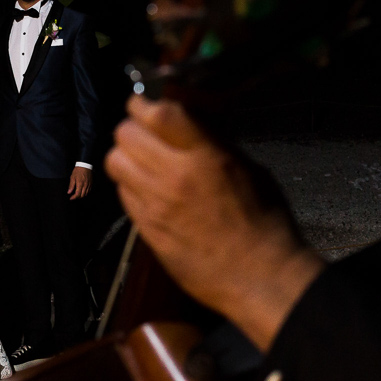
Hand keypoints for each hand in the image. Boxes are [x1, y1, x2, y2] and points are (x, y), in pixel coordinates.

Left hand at [68, 166, 91, 199]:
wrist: (85, 165)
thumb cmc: (78, 170)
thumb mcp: (72, 177)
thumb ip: (71, 185)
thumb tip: (69, 192)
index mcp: (80, 184)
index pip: (77, 194)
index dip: (74, 198)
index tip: (71, 198)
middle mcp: (85, 185)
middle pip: (82, 195)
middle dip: (77, 197)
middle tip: (73, 196)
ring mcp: (89, 185)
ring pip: (86, 194)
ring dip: (81, 196)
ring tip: (77, 195)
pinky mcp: (91, 183)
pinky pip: (89, 191)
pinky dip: (85, 193)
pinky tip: (82, 191)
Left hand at [104, 96, 324, 349]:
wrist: (260, 278)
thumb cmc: (266, 225)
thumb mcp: (250, 170)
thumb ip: (215, 143)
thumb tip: (191, 121)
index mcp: (206, 158)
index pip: (159, 114)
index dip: (145, 103)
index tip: (145, 103)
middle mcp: (174, 178)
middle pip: (125, 134)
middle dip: (132, 127)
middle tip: (144, 132)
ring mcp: (156, 205)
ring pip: (115, 162)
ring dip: (126, 156)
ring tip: (142, 161)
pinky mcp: (146, 230)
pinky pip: (122, 195)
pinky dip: (129, 186)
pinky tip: (148, 190)